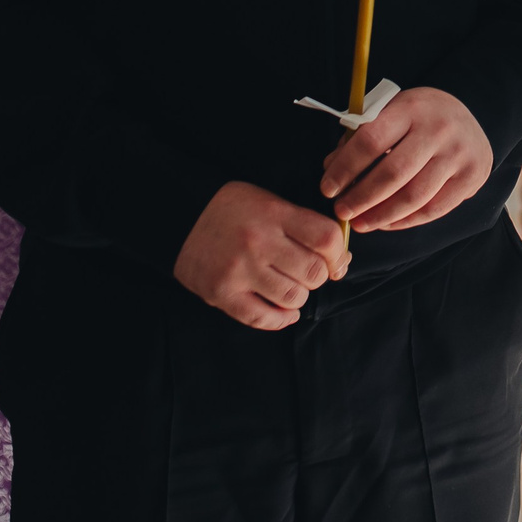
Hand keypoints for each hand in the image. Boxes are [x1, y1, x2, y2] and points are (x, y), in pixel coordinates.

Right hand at [173, 180, 348, 330]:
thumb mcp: (270, 202)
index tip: (336, 261)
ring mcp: (239, 270)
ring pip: (293, 297)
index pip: (326, 238)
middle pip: (313, 271)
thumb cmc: (234, 211)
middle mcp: (258, 242)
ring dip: (299, 296)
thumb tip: (341, 258)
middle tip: (309, 274)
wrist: (180, 217)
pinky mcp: (222, 293)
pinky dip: (280, 319)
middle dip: (319, 277)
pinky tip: (284, 312)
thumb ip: (303, 225)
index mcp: (274, 214)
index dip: (339, 255)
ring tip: (290, 287)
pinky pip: (263, 317)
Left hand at [318, 87, 495, 233]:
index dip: (345, 168)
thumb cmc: (419, 118)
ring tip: (360, 223)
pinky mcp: (471, 176)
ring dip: (381, 215)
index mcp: (411, 108)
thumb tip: (331, 168)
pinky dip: (406, 221)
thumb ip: (361, 137)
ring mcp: (458, 154)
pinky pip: (434, 209)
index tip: (327, 188)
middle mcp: (438, 129)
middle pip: (393, 173)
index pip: (371, 140)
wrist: (469, 118)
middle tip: (341, 211)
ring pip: (413, 196)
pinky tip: (387, 223)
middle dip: (361, 197)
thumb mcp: (391, 113)